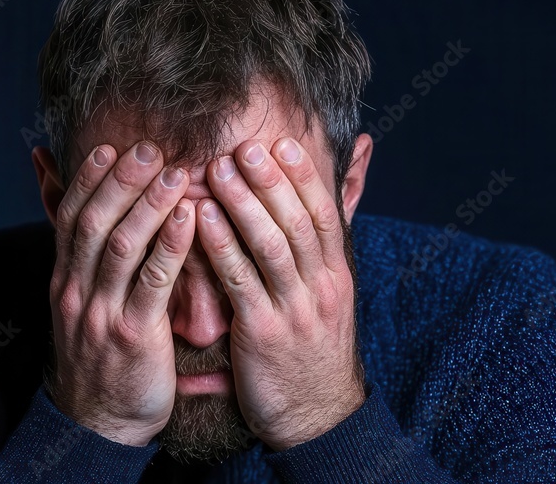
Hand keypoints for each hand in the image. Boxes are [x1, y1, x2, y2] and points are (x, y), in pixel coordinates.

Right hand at [47, 142, 194, 445]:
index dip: (91, 179)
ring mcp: (101, 312)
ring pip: (120, 246)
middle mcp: (76, 289)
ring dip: (148, 205)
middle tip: (149, 147)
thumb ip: (84, 254)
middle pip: (93, 221)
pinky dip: (169, 247)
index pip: (70, 215)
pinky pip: (151, 283)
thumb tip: (65, 214)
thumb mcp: (82, 300)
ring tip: (175, 173)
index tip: (114, 145)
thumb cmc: (102, 351)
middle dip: (121, 181)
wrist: (100, 420)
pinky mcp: (132, 334)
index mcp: (65, 278)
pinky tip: (190, 220)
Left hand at [197, 137, 365, 450]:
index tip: (282, 142)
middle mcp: (321, 286)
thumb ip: (331, 235)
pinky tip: (201, 220)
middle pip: (297, 224)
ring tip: (217, 171)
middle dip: (271, 183)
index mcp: (336, 274)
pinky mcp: (263, 334)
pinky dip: (222, 248)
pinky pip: (241, 283)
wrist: (317, 412)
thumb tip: (355, 179)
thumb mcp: (332, 290)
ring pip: (270, 248)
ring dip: (243, 206)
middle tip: (245, 146)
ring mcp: (294, 310)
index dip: (304, 178)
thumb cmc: (316, 343)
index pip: (324, 215)